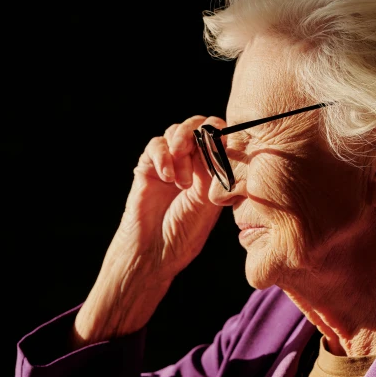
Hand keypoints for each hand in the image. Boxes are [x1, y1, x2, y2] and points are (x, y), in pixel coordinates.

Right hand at [73, 115, 223, 344]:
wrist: (154, 252)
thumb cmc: (185, 234)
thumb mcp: (210, 201)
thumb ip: (217, 171)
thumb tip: (227, 142)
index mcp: (213, 169)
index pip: (221, 135)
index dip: (223, 133)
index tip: (223, 146)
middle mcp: (192, 162)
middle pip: (199, 124)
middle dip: (201, 132)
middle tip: (201, 150)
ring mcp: (169, 163)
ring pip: (177, 131)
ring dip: (182, 149)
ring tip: (182, 181)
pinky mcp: (148, 167)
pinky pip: (155, 145)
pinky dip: (163, 155)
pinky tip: (167, 177)